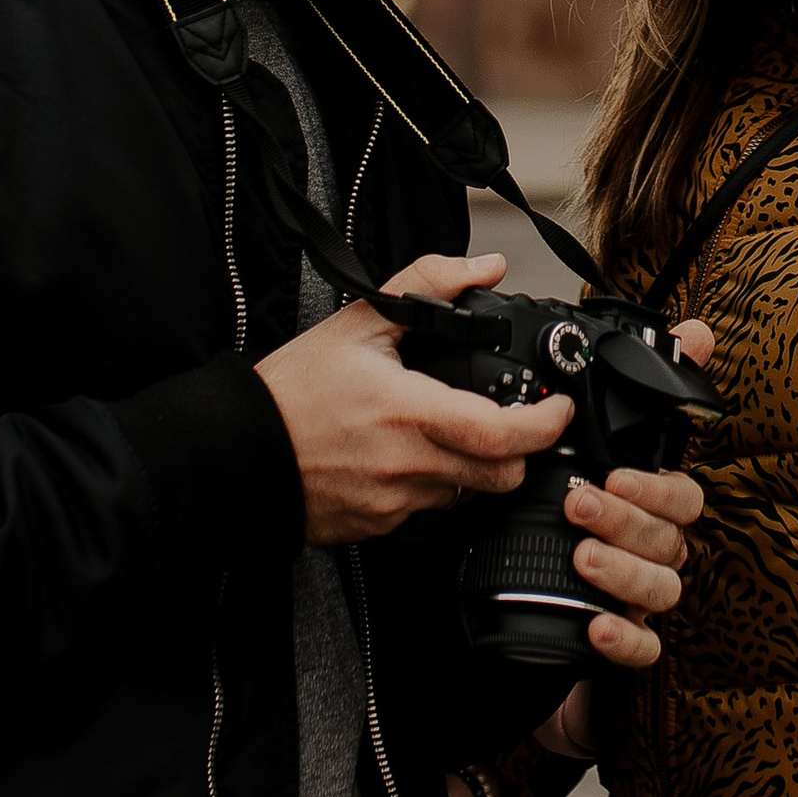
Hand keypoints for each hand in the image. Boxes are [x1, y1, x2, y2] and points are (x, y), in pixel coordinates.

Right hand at [257, 252, 571, 546]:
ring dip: (476, 467)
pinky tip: (412, 457)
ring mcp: (395, 503)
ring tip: (452, 434)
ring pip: (469, 495)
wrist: (239, 450)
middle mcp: (408, 465)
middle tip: (516, 422)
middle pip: (503, 476)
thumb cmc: (292, 391)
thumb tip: (484, 269)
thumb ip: (429, 284)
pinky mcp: (380, 527)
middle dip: (522, 450)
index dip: (546, 425)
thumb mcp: (360, 321)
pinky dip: (437, 485)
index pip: (503, 434)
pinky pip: (430, 512)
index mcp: (409, 412)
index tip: (557, 409)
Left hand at [559, 312, 713, 681]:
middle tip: (580, 503)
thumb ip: (652, 380)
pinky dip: (626, 639)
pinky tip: (597, 627)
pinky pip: (645, 650)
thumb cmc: (579, 505)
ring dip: (625, 573)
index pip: (684, 496)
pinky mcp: (626, 643)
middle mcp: (659, 549)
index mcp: (658, 505)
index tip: (616, 476)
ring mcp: (644, 596)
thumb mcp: (600, 438)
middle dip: (627, 521)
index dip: (656, 488)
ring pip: (662, 590)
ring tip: (583, 555)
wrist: (531, 590)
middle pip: (670, 540)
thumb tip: (699, 330)